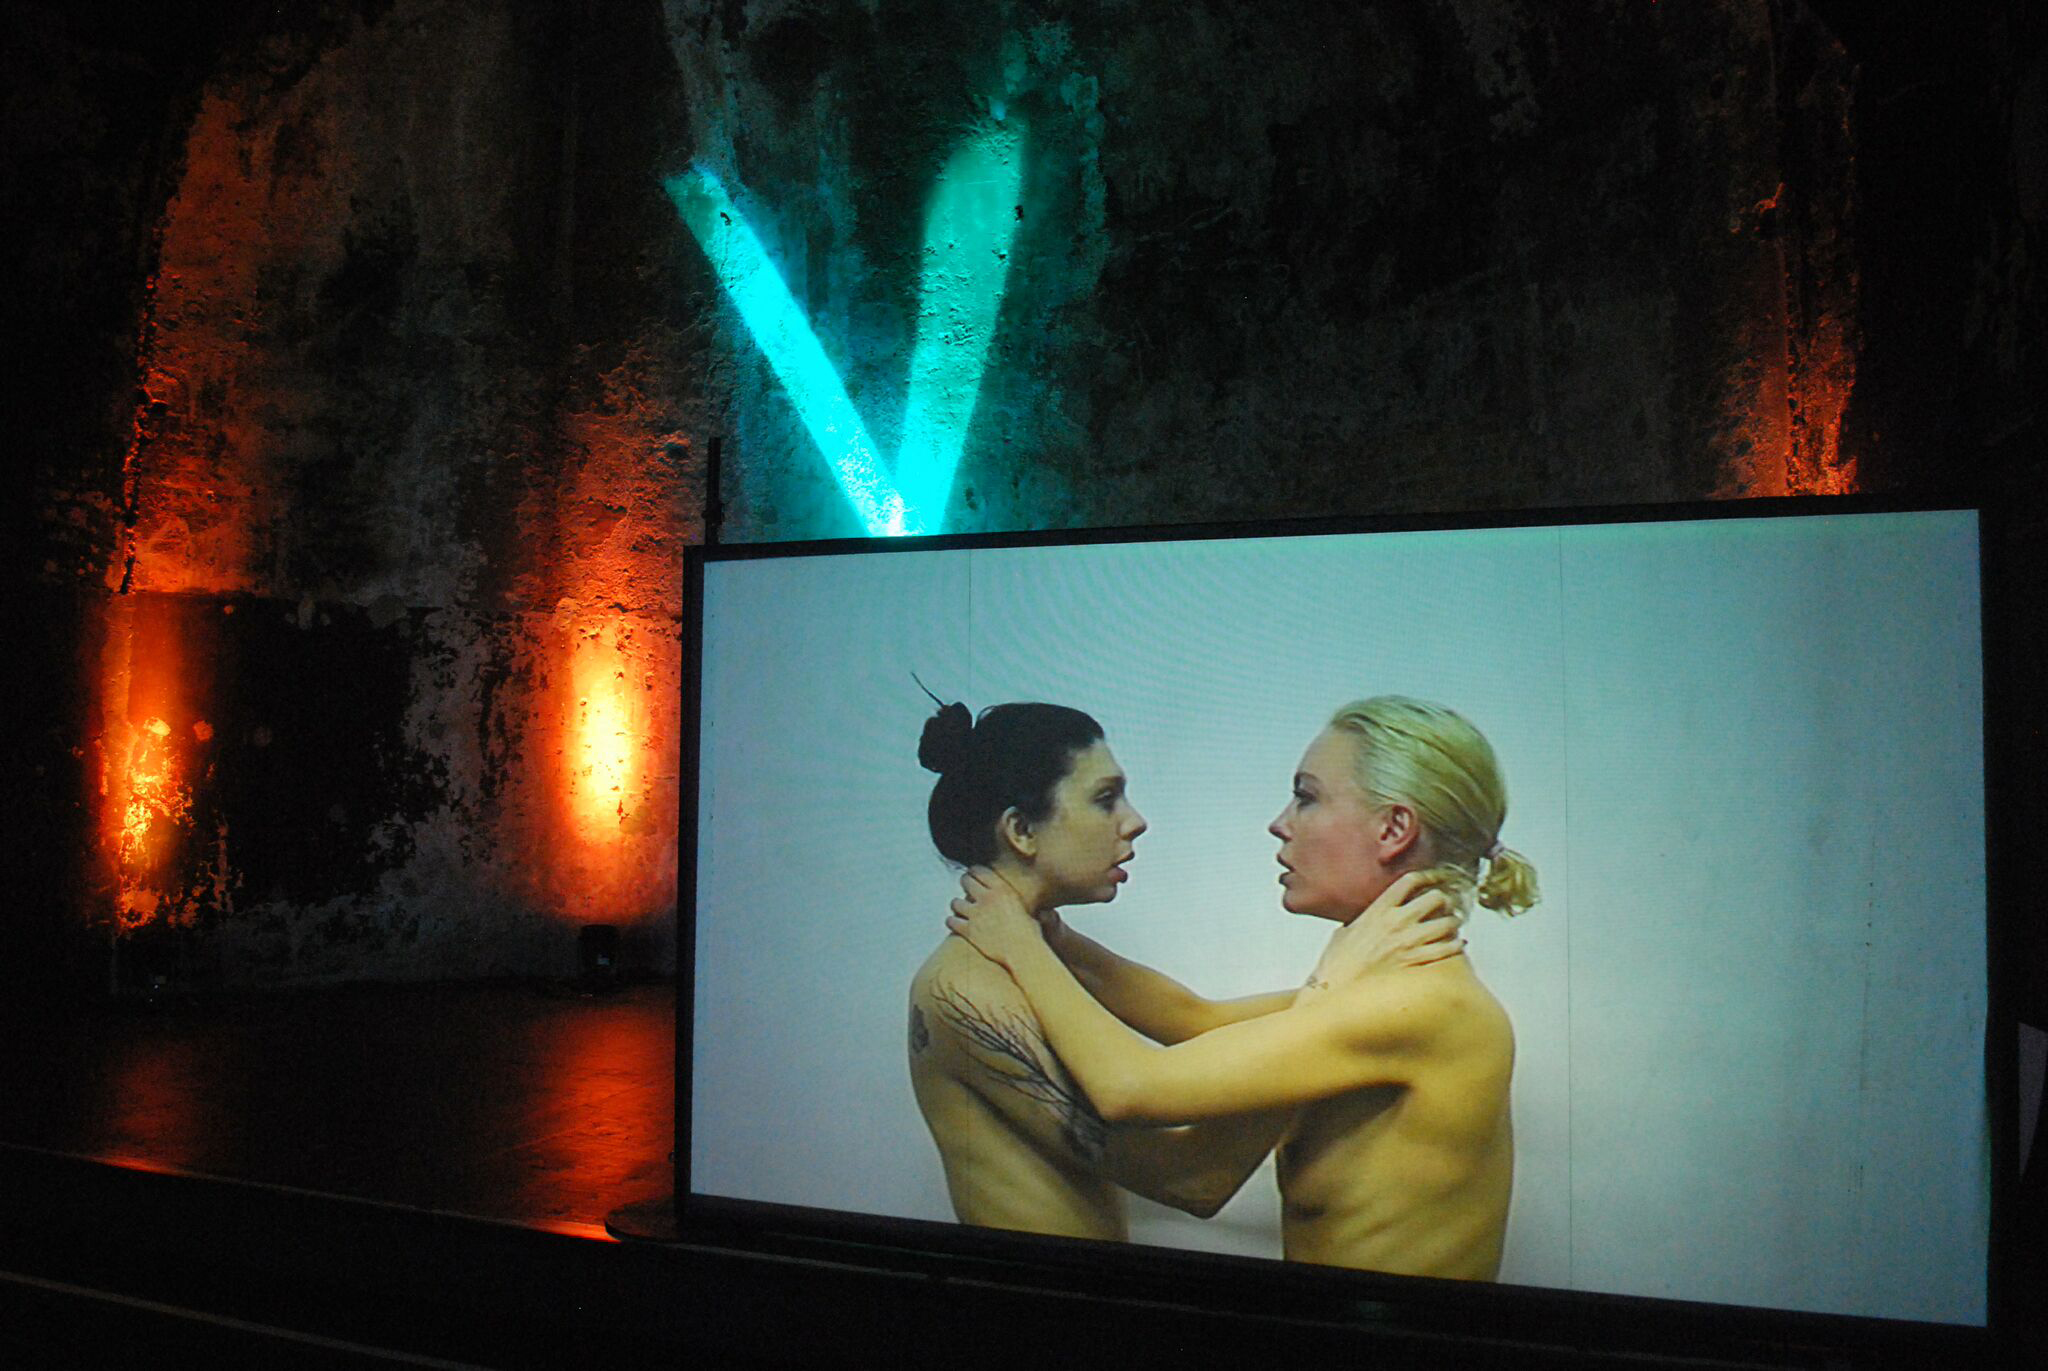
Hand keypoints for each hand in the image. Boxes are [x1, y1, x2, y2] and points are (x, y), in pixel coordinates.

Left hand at [946, 867, 1045, 970]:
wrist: (1024, 953)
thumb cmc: (1029, 934)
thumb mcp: (1025, 909)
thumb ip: (1015, 903)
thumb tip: (1024, 904)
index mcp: (1002, 889)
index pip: (980, 870)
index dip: (974, 872)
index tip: (973, 875)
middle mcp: (987, 898)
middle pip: (965, 881)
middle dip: (964, 884)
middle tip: (965, 889)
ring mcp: (977, 914)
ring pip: (955, 902)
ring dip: (957, 905)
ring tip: (960, 909)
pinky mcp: (969, 931)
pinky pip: (951, 921)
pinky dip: (951, 922)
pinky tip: (954, 923)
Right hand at [1304, 872, 1461, 992]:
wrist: (1336, 989)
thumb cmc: (1337, 964)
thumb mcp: (1345, 931)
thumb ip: (1363, 920)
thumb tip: (1369, 919)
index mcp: (1379, 910)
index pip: (1409, 881)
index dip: (1427, 877)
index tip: (1433, 880)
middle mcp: (1397, 922)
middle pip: (1435, 898)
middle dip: (1444, 901)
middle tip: (1444, 907)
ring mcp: (1408, 942)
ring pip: (1447, 922)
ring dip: (1453, 922)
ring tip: (1452, 925)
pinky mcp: (1416, 963)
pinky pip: (1447, 949)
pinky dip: (1456, 945)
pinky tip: (1457, 945)